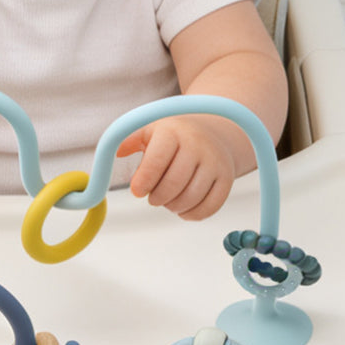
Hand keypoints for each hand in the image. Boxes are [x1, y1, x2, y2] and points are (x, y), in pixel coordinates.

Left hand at [117, 116, 236, 220]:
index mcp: (173, 131)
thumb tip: (117, 152)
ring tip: (167, 200)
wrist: (211, 134)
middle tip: (152, 197)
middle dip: (157, 198)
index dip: (143, 181)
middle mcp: (198, 145)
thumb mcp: (149, 131)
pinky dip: (191, 214)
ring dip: (172, 206)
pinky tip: (182, 207)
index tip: (137, 190)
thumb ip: (129, 140)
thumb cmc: (173, 137)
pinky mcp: (227, 179)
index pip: (156, 161)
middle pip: (173, 184)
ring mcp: (215, 162)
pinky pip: (209, 208)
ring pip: (190, 198)